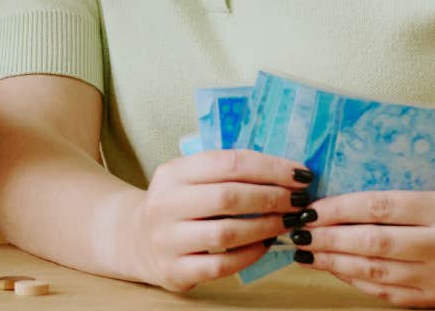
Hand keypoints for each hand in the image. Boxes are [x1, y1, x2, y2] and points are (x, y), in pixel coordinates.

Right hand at [123, 149, 313, 292]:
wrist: (135, 239)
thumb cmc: (178, 204)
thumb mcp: (188, 178)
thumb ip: (225, 170)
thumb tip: (285, 170)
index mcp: (172, 172)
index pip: (227, 163)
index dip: (269, 167)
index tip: (300, 174)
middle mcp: (165, 203)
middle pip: (228, 197)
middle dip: (272, 197)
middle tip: (298, 200)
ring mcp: (167, 239)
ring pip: (226, 233)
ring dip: (265, 227)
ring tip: (288, 222)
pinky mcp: (175, 270)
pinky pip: (221, 265)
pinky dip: (250, 254)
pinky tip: (266, 245)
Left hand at [298, 189, 434, 307]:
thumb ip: (394, 199)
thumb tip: (335, 201)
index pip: (381, 206)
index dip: (340, 209)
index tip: (312, 208)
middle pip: (374, 242)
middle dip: (329, 237)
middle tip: (298, 232)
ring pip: (375, 271)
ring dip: (334, 261)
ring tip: (307, 252)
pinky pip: (386, 292)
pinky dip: (355, 280)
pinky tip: (334, 268)